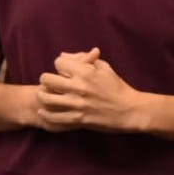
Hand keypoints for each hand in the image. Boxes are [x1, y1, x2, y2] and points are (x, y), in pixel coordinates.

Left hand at [34, 48, 148, 132]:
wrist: (130, 111)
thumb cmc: (118, 87)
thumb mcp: (104, 68)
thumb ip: (83, 59)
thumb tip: (63, 55)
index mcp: (86, 72)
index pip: (58, 62)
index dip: (59, 65)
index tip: (63, 71)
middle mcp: (79, 87)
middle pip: (46, 79)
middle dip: (46, 80)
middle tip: (49, 84)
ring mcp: (77, 104)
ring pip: (46, 98)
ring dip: (43, 96)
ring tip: (45, 96)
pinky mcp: (78, 119)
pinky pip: (53, 117)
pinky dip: (46, 114)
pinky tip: (44, 111)